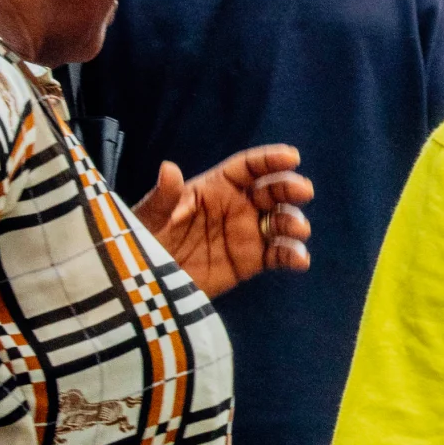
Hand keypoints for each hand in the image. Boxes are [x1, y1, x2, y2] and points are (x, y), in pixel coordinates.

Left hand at [132, 147, 312, 297]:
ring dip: (293, 221)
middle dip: (290, 188)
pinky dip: (293, 255)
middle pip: (271, 190)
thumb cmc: (140, 243)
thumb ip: (162, 198)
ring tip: (297, 230)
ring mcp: (246, 234)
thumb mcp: (146, 219)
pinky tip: (300, 260)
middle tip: (304, 191)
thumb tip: (169, 168)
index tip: (292, 157)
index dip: (269, 160)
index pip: (247, 168)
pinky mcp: (250, 262)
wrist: (141, 287)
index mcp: (214, 188)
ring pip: (279, 221)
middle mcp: (236, 207)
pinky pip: (278, 255)